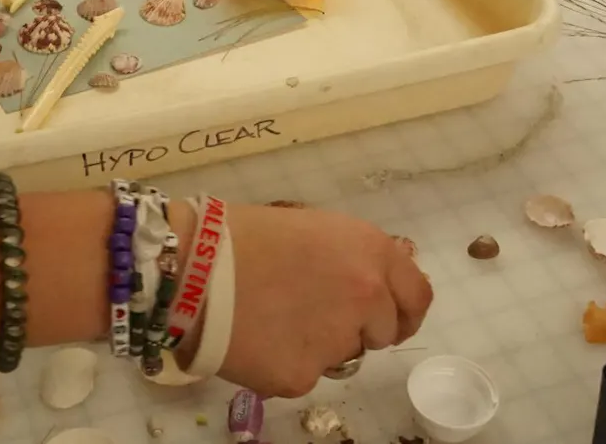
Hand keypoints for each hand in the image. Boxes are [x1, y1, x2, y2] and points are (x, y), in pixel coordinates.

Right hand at [215, 204, 431, 397]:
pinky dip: (282, 361)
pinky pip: (302, 374)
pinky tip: (252, 337)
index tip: (387, 317)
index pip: (417, 297)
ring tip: (270, 317)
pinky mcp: (301, 378)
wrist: (187, 264)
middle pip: (380, 332)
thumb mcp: (310, 227)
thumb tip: (366, 283)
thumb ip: (349, 257)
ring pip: (340, 355)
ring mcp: (336, 343)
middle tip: (309, 310)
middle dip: (355, 326)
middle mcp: (366, 298)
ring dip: (317, 344)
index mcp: (371, 252)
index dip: (402, 309)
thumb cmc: (241, 232)